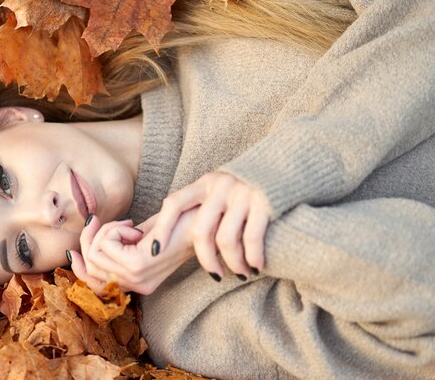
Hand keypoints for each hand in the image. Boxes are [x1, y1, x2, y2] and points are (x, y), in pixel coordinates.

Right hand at [68, 212, 195, 294]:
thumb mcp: (137, 240)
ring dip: (107, 231)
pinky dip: (115, 229)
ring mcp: (137, 277)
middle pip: (91, 265)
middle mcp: (136, 285)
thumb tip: (80, 249)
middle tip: (110, 222)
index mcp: (136, 284)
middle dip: (92, 238)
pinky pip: (107, 244)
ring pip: (96, 253)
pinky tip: (135, 228)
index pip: (94, 285)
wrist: (201, 220)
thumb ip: (113, 249)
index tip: (75, 248)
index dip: (79, 267)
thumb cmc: (171, 225)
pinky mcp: (139, 264)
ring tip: (129, 226)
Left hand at [152, 171, 270, 278]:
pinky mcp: (265, 202)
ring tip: (240, 272)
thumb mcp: (215, 188)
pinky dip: (253, 257)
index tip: (153, 252)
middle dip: (206, 259)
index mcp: (204, 182)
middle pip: (201, 230)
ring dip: (233, 263)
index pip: (174, 204)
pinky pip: (252, 238)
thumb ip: (193, 206)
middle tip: (215, 274)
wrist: (287, 163)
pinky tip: (256, 266)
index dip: (162, 228)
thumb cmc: (244, 186)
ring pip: (227, 240)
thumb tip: (150, 232)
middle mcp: (221, 186)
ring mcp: (242, 193)